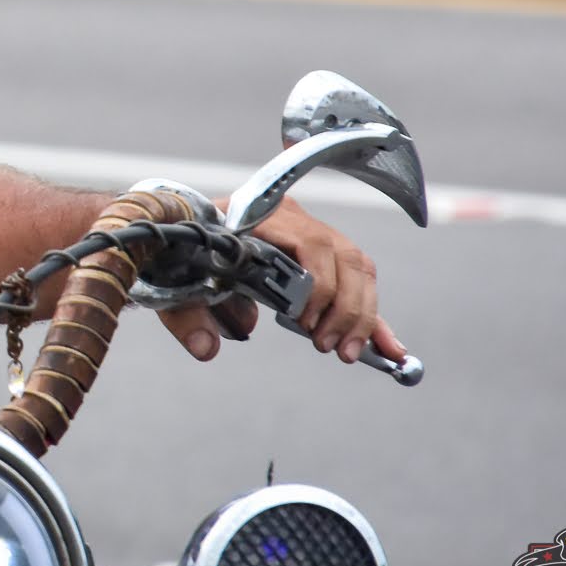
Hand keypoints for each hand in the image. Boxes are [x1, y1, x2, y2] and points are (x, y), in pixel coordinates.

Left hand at [157, 198, 405, 365]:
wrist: (176, 233)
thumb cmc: (178, 255)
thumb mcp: (177, 282)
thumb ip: (188, 314)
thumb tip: (207, 348)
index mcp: (260, 214)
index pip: (310, 243)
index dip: (317, 285)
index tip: (304, 322)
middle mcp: (292, 217)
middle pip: (344, 256)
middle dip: (344, 308)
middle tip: (327, 348)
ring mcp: (310, 232)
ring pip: (358, 268)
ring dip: (360, 314)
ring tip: (344, 352)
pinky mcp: (320, 255)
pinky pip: (357, 282)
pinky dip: (372, 316)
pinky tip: (389, 348)